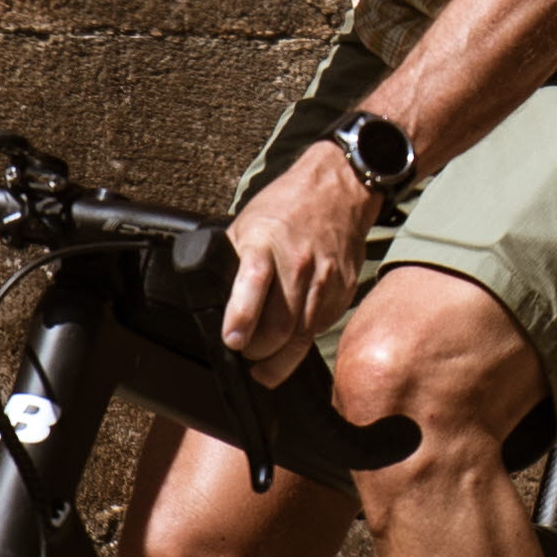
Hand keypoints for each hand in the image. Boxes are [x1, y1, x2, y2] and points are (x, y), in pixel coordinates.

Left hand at [217, 147, 373, 385]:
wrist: (337, 189)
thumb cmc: (285, 207)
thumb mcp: (246, 225)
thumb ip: (232, 262)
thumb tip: (212, 298)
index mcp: (265, 244)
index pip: (253, 284)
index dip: (242, 317)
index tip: (233, 341)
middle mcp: (298, 264)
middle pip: (280, 326)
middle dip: (259, 352)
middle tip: (247, 354)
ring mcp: (326, 279)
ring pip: (302, 336)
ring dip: (281, 359)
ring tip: (265, 367)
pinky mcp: (344, 289)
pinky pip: (321, 326)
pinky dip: (304, 337)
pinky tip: (292, 335)